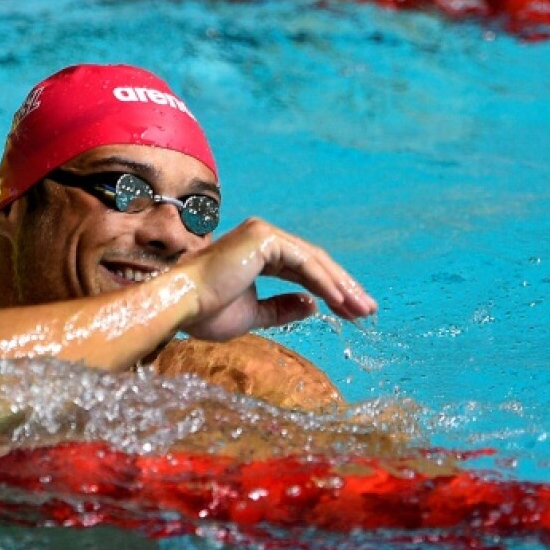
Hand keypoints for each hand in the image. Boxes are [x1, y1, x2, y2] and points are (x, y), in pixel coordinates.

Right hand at [176, 218, 376, 341]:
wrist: (182, 306)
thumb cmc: (208, 312)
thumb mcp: (255, 315)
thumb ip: (282, 308)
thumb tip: (313, 306)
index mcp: (259, 252)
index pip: (305, 271)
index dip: (330, 291)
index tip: (351, 312)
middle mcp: (264, 237)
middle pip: (316, 263)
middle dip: (344, 288)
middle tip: (367, 310)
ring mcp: (264, 234)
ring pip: (315, 262)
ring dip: (341, 287)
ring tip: (362, 310)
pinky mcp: (264, 239)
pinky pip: (304, 263)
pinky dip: (324, 283)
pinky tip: (340, 302)